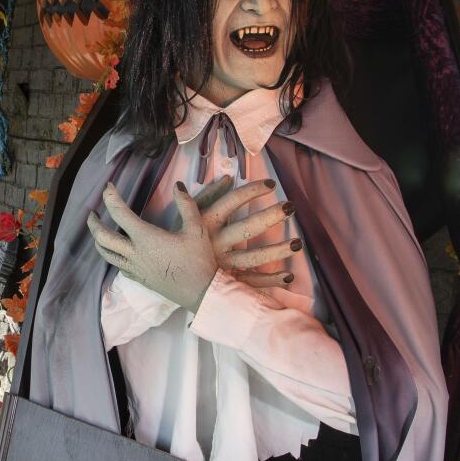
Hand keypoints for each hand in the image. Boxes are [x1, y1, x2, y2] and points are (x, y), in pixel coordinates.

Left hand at [88, 181, 217, 311]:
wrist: (200, 292)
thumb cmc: (198, 259)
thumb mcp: (196, 228)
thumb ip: (185, 204)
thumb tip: (178, 185)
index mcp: (145, 237)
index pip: (119, 213)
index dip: (110, 197)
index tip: (107, 187)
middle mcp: (134, 253)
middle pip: (102, 237)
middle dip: (93, 223)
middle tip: (92, 213)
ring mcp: (134, 268)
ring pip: (106, 254)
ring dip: (98, 241)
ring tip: (97, 232)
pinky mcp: (139, 278)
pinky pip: (117, 266)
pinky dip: (111, 256)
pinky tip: (116, 252)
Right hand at [173, 176, 302, 288]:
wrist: (162, 272)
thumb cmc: (176, 240)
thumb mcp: (186, 215)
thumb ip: (207, 195)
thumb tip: (228, 178)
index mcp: (204, 224)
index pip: (231, 202)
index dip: (252, 191)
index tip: (271, 184)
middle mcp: (214, 243)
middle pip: (246, 228)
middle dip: (269, 217)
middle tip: (290, 207)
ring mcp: (221, 265)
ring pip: (253, 258)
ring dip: (277, 251)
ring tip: (297, 243)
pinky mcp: (224, 282)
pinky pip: (250, 282)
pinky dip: (269, 281)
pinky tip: (288, 276)